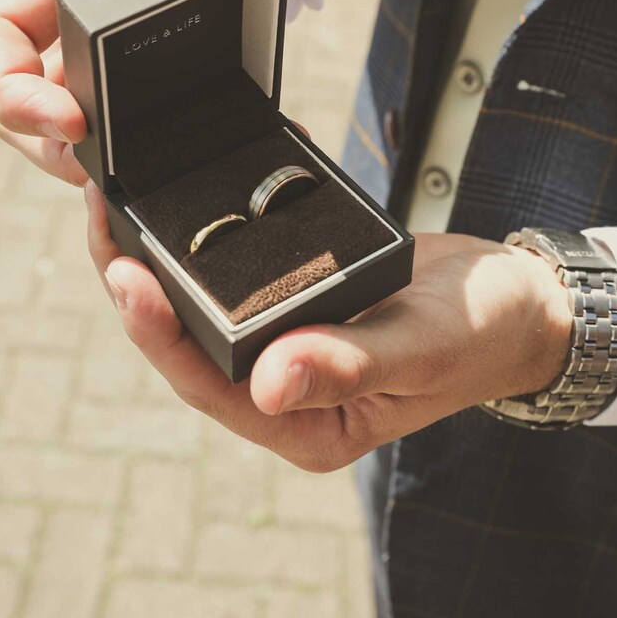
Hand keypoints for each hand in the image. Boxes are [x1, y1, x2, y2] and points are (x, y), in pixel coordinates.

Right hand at [0, 0, 321, 183]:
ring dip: (104, 163)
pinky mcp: (182, 52)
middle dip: (51, 146)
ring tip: (157, 187)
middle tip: (112, 175)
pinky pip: (155, 115)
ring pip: (84, 117)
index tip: (70, 118)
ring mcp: (135, 35)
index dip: (9, 86)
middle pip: (27, 93)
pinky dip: (171, 150)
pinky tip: (222, 159)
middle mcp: (95, 3)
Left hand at [85, 183, 572, 471]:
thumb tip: (270, 385)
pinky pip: (236, 277)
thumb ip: (351, 364)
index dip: (159, 333)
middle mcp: (285, 391)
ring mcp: (287, 346)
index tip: (125, 273)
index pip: (210, 386)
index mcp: (306, 422)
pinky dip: (207, 237)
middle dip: (137, 285)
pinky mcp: (295, 305)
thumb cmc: (479, 334)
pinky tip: (181, 194)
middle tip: (102, 216)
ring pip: (201, 309)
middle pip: (189, 345)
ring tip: (121, 202)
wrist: (513, 302)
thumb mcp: (423, 346)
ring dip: (159, 258)